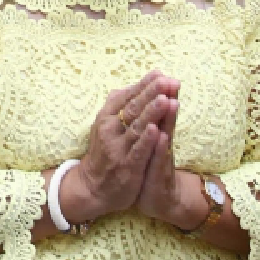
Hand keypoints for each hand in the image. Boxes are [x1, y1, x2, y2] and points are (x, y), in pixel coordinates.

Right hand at [67, 72, 177, 223]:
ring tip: (165, 99)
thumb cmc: (104, 152)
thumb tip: (136, 85)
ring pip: (136, 127)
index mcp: (106, 116)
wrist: (93, 186)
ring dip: (151, 113)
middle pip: (133, 108)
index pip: (127, 96)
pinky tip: (157, 130)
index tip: (161, 73)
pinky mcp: (126, 166)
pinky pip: (137, 151)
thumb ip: (120, 106)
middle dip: (151, 93)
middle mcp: (109, 129)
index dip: (144, 85)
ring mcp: (117, 147)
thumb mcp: (106, 125)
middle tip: (166, 80)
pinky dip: (146, 140)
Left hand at [133, 82, 189, 225]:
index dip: (158, 92)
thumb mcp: (149, 142)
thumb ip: (150, 121)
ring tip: (171, 101)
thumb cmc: (150, 166)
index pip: (158, 109)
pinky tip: (161, 135)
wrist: (159, 198)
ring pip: (165, 134)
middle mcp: (161, 142)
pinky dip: (159, 146)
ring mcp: (162, 157)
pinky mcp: (159, 173)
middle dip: (166, 99)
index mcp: (156, 132)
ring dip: (168, 118)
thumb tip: (147, 100)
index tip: (161, 73)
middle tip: (172, 80)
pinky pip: (159, 158)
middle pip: (165, 117)